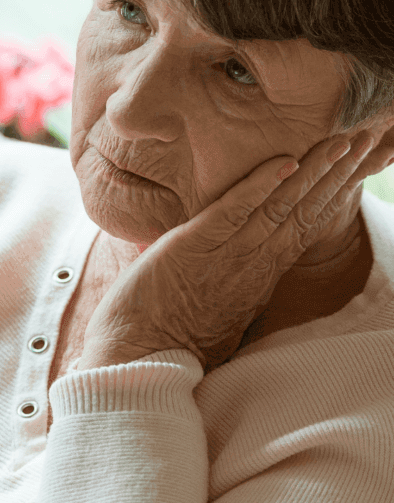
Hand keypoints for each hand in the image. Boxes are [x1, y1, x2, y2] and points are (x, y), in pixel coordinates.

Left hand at [79, 130, 379, 372]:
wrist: (135, 362)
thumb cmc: (165, 339)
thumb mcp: (217, 312)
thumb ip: (234, 284)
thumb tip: (242, 272)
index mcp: (258, 276)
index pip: (304, 226)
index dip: (332, 195)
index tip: (356, 168)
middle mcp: (252, 264)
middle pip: (305, 211)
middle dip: (338, 174)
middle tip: (367, 140)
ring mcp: (226, 255)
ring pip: (280, 206)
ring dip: (313, 171)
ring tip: (343, 141)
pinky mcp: (192, 248)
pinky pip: (232, 211)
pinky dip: (258, 185)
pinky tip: (284, 162)